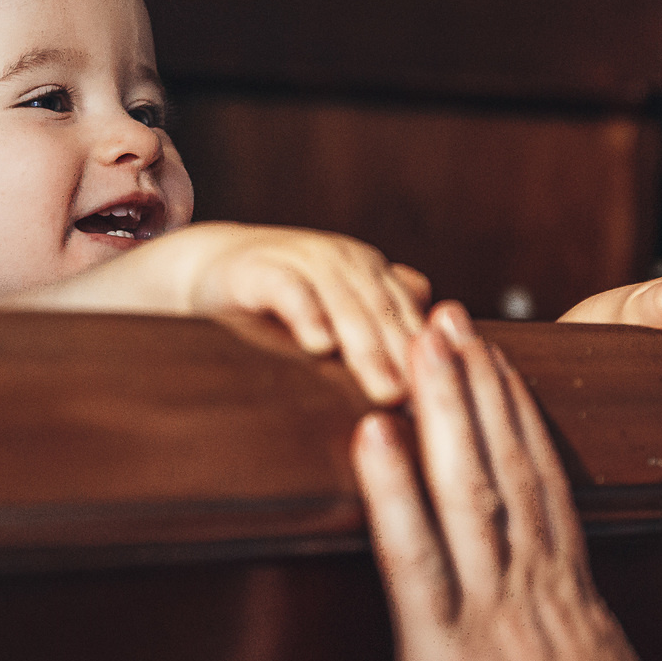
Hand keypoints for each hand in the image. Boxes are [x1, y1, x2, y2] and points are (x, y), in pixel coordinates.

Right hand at [25, 222, 429, 402]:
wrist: (209, 272)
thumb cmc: (284, 307)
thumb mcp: (339, 322)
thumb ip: (384, 336)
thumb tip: (441, 378)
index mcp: (372, 277)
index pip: (410, 319)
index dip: (432, 358)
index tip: (452, 402)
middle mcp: (345, 261)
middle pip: (384, 311)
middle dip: (407, 357)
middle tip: (427, 403)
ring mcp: (302, 258)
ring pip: (344, 300)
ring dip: (366, 343)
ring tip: (382, 386)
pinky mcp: (258, 265)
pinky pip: (287, 286)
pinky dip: (305, 310)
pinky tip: (316, 342)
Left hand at [353, 304, 661, 660]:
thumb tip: (578, 660)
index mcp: (578, 606)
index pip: (546, 487)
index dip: (515, 419)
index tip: (495, 361)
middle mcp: (540, 597)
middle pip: (509, 466)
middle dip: (476, 384)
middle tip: (448, 312)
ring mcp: (497, 624)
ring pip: (471, 489)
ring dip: (441, 405)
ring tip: (418, 336)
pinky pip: (417, 563)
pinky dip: (393, 492)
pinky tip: (372, 435)